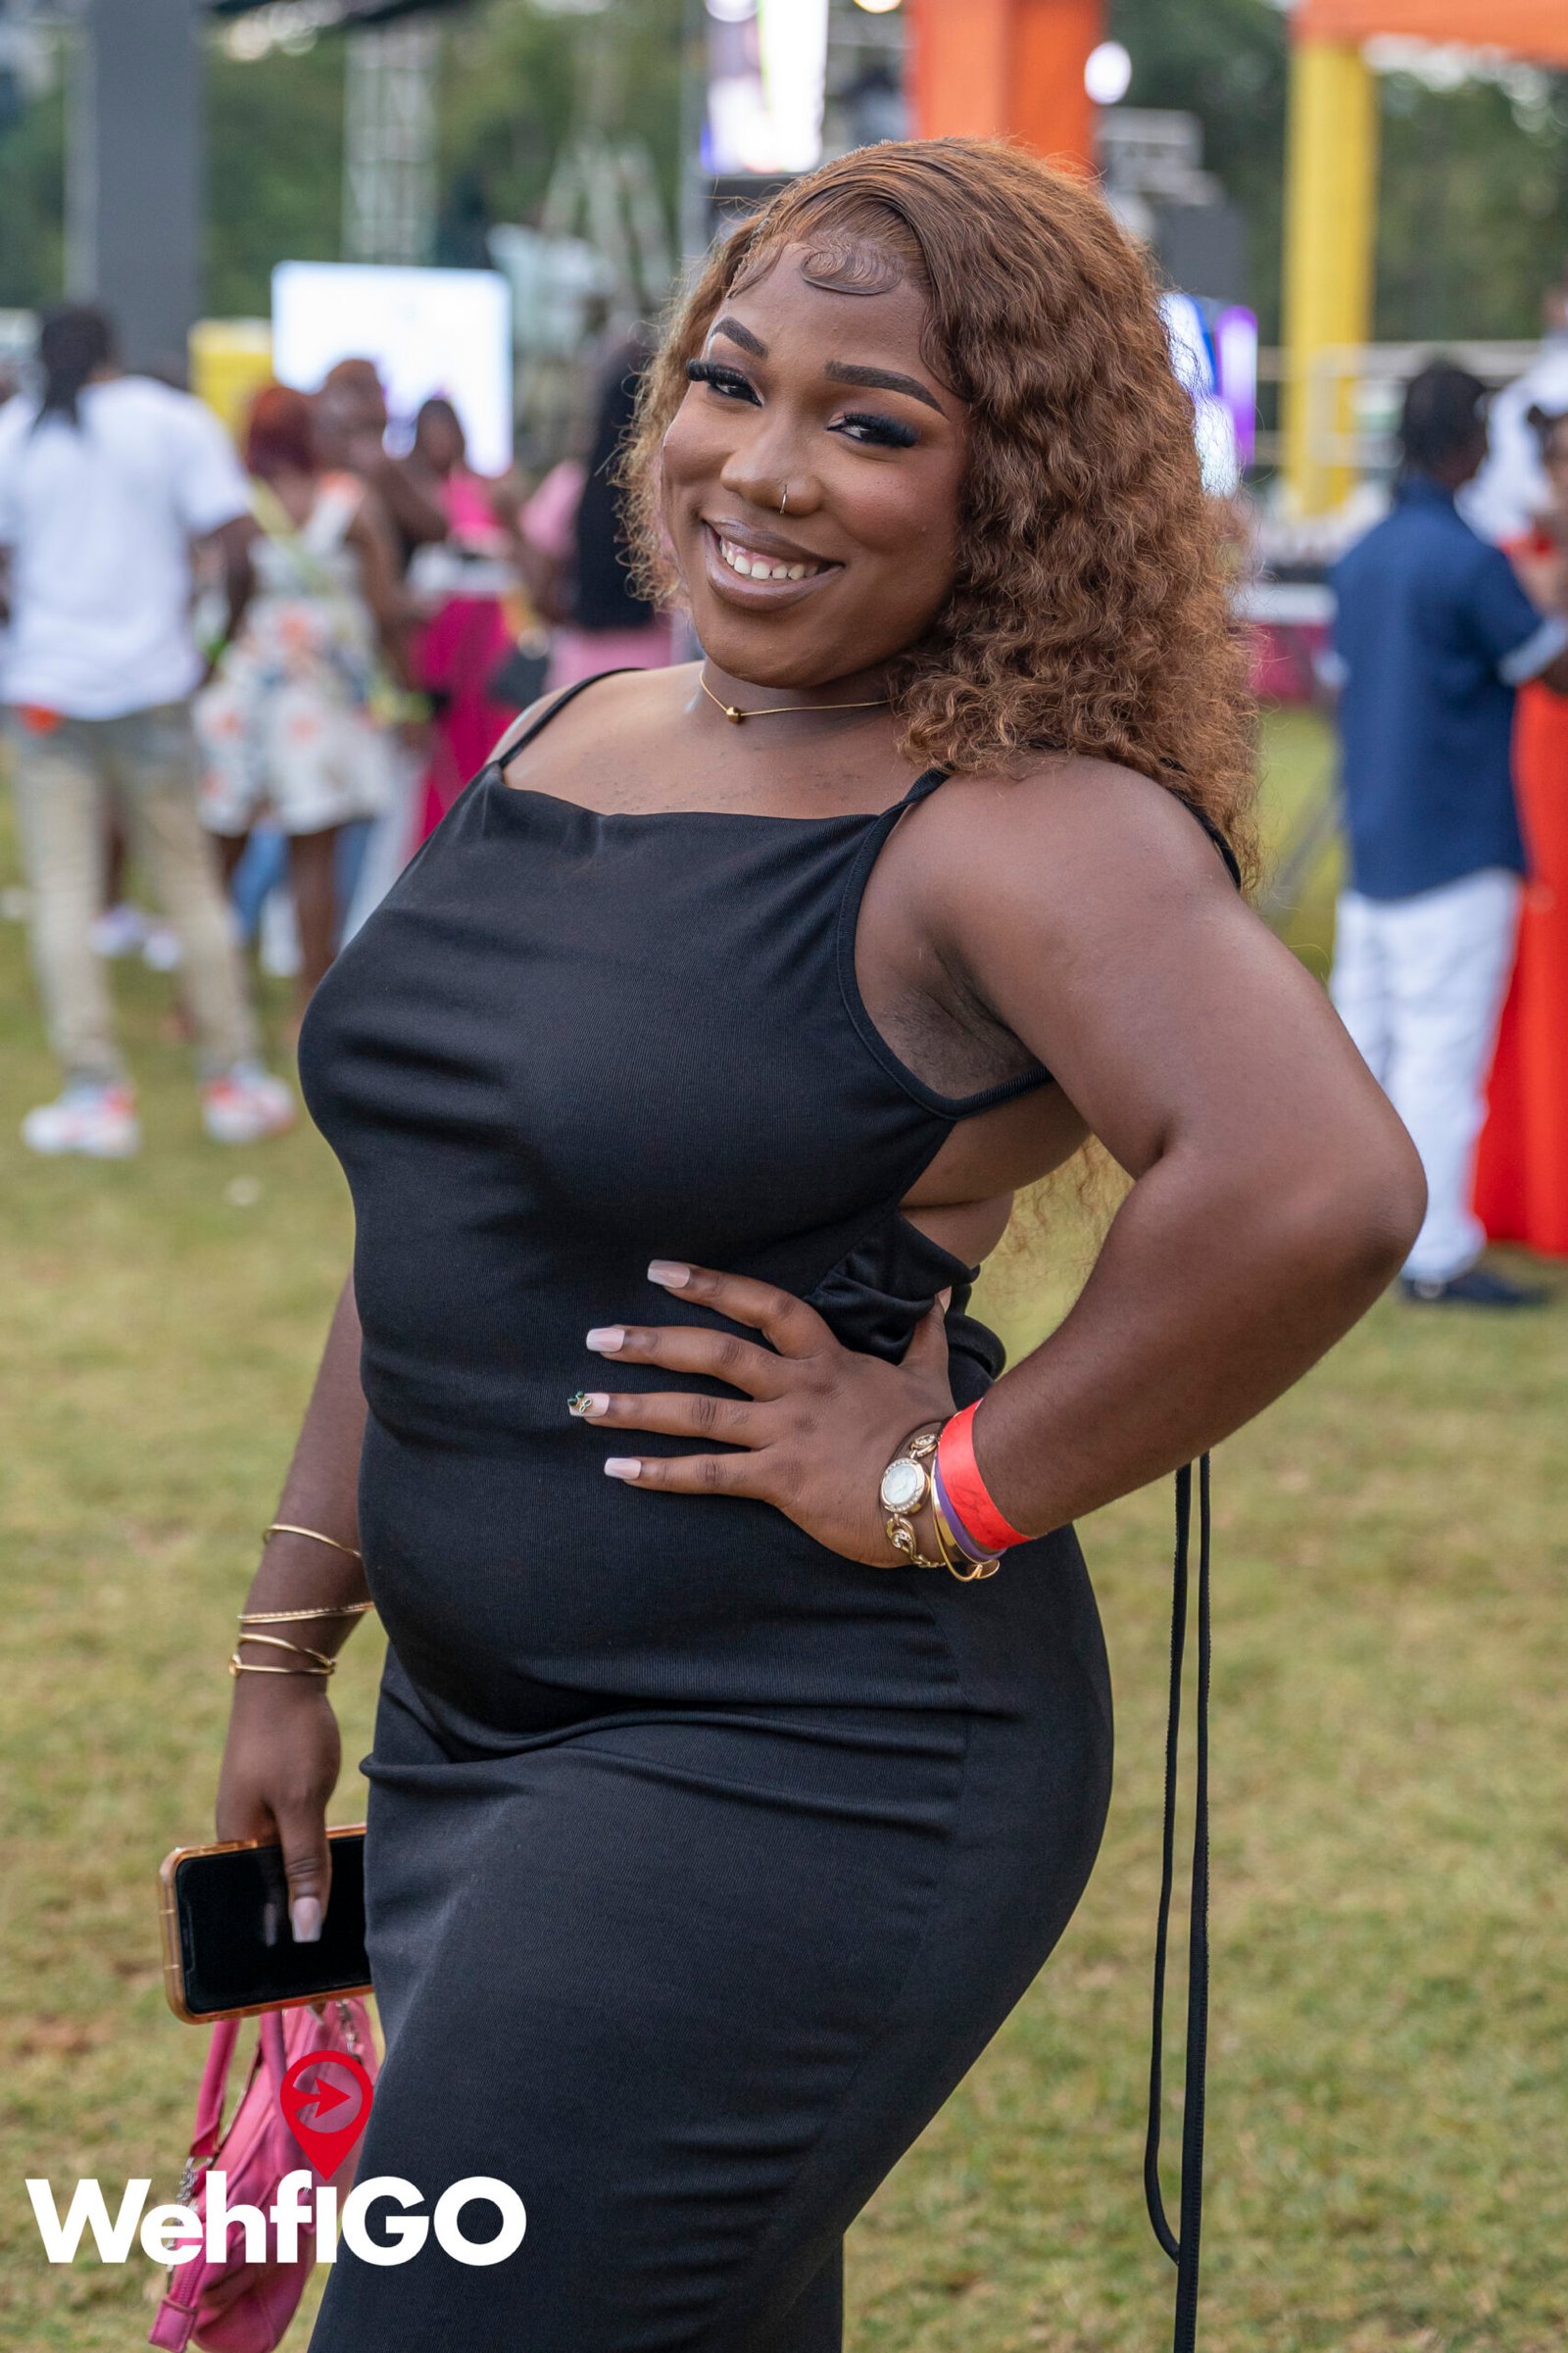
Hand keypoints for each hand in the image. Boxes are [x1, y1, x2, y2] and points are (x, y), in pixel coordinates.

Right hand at [216, 1673, 341, 1944]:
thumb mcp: (301, 1804)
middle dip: (296, 1929)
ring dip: (308, 1896)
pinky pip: (292, 1847)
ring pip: (283, 1872)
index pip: (256, 1913)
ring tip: (343, 1934)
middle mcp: (240, 1836)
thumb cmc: (289, 1737)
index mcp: (233, 1844)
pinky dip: (312, 1867)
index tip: (311, 1986)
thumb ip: (304, 1865)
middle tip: (335, 1968)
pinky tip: (338, 1881)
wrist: (285, 1674)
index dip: (281, 1947)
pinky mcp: (276, 1801)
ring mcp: (257, 1818)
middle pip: (268, 1897)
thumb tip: (304, 1932)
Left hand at [570, 1261, 956, 1567]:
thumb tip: (943, 1293)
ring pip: (699, 1412)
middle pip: (714, 1353)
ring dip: (638, 1407)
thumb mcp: (930, 1374)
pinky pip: (711, 1474)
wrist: (951, 1486)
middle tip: (598, 1337)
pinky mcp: (782, 1481)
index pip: (764, 1307)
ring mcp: (786, 1433)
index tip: (661, 1272)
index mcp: (826, 1359)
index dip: (712, 1286)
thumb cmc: (938, 1433)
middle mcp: (797, 1389)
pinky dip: (662, 1473)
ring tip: (587, 1403)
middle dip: (652, 1343)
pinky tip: (620, 1470)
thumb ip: (925, 1333)